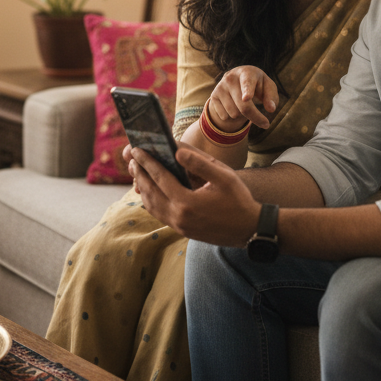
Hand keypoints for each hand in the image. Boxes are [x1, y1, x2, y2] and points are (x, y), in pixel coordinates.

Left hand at [125, 141, 261, 246]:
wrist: (249, 230)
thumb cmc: (239, 200)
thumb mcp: (224, 177)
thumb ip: (200, 163)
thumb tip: (177, 150)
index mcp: (187, 202)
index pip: (160, 178)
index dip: (147, 162)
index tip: (136, 149)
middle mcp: (179, 216)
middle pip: (150, 192)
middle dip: (140, 173)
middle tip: (132, 157)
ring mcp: (179, 226)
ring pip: (152, 206)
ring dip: (143, 188)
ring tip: (138, 172)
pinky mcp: (182, 230)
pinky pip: (159, 214)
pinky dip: (151, 201)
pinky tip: (151, 191)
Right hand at [207, 66, 278, 130]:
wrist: (236, 78)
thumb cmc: (257, 84)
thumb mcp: (268, 87)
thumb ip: (271, 97)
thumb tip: (271, 109)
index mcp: (246, 73)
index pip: (247, 83)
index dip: (247, 91)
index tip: (247, 98)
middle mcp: (230, 78)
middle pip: (244, 107)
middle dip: (256, 118)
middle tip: (266, 124)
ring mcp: (220, 87)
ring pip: (234, 114)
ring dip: (242, 115)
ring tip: (244, 104)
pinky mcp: (213, 97)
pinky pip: (224, 117)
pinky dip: (232, 116)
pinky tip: (234, 105)